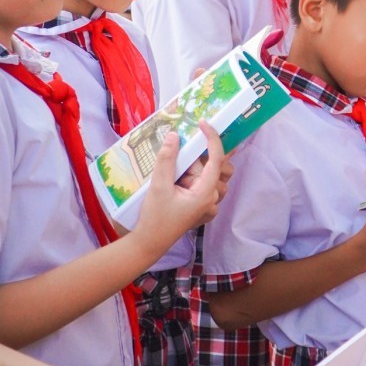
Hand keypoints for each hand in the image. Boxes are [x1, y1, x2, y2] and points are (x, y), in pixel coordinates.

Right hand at [134, 124, 223, 256]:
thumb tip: (174, 135)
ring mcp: (208, 205)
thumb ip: (167, 159)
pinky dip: (193, 179)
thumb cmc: (155, 217)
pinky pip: (205, 185)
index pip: (216, 159)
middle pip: (214, 167)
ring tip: (176, 180)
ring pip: (210, 176)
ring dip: (194, 171)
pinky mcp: (202, 208)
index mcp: (205, 194)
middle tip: (176, 168)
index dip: (212, 138)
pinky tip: (178, 184)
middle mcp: (212, 199)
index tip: (202, 123)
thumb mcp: (158, 185)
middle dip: (195, 161)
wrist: (149, 242)